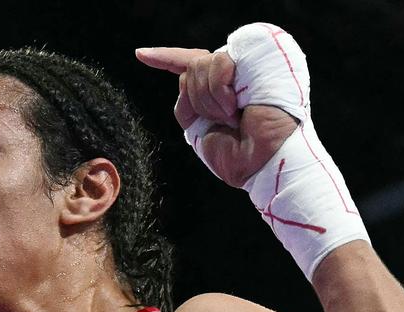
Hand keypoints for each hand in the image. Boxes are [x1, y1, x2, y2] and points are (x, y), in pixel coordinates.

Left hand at [136, 47, 298, 186]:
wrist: (263, 163)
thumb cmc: (237, 154)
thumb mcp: (198, 128)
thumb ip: (187, 100)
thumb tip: (184, 74)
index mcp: (221, 88)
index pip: (189, 64)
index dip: (163, 58)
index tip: (140, 55)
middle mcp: (235, 72)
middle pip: (191, 69)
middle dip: (198, 101)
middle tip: (225, 121)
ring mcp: (248, 62)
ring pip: (199, 65)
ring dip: (210, 100)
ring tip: (234, 116)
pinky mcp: (260, 55)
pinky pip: (218, 61)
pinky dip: (220, 89)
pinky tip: (238, 106)